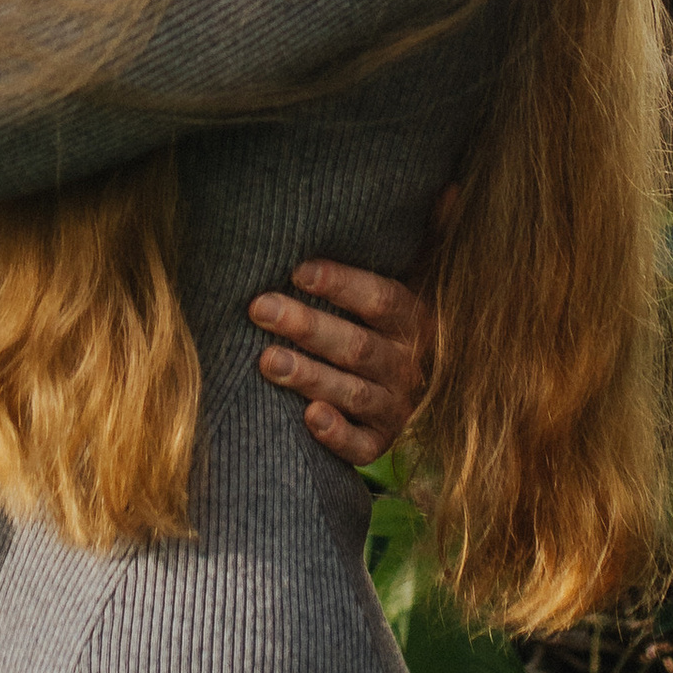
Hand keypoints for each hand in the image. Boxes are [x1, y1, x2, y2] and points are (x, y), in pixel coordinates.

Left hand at [248, 258, 434, 467]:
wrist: (399, 392)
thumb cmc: (365, 329)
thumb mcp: (374, 301)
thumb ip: (353, 277)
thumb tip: (331, 227)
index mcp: (410, 322)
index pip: (382, 300)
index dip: (342, 285)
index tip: (297, 271)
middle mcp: (407, 365)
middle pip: (358, 346)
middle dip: (307, 326)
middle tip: (261, 309)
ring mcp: (396, 407)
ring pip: (355, 393)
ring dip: (311, 375)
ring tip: (269, 360)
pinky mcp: (380, 442)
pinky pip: (362, 445)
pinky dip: (337, 433)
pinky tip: (310, 417)